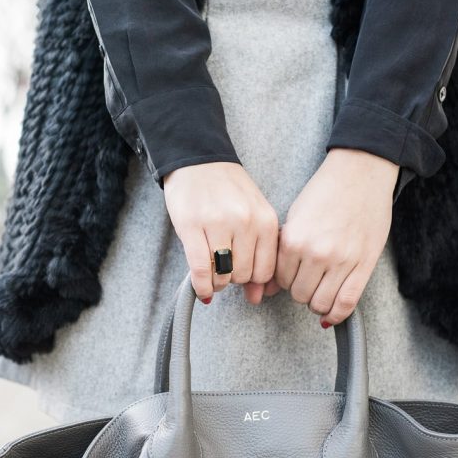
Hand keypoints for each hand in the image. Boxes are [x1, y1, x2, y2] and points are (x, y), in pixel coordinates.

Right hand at [163, 161, 279, 304]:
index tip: (242, 274)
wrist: (198, 159)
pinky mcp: (192, 226)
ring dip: (217, 282)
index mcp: (265, 220)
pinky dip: (201, 285)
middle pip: (244, 275)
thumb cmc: (228, 191)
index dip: (253, 279)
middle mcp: (246, 222)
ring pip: (223, 274)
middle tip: (224, 267)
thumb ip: (259, 255)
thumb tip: (258, 298)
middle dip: (233, 278)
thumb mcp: (253, 216)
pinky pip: (200, 269)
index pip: (266, 271)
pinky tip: (201, 288)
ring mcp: (219, 224)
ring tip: (212, 273)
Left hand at [274, 148, 398, 326]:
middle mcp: (315, 253)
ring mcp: (341, 261)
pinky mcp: (364, 265)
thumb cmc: (327, 191)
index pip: (280, 280)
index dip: (285, 281)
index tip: (292, 275)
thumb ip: (284, 251)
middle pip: (299, 294)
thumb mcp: (296, 216)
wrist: (361, 172)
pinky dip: (337, 314)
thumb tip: (270, 287)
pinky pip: (347, 302)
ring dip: (318, 302)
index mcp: (293, 240)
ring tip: (321, 290)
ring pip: (320, 303)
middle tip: (308, 280)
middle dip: (301, 291)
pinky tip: (333, 313)